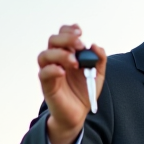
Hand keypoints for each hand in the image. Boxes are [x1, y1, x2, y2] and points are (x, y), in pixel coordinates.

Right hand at [37, 24, 106, 143]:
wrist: (79, 113)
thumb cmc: (85, 91)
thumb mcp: (98, 74)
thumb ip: (100, 60)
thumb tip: (95, 45)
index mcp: (68, 54)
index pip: (63, 35)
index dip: (69, 30)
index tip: (80, 31)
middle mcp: (57, 60)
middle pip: (52, 40)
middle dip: (66, 39)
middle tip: (79, 45)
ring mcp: (50, 72)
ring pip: (44, 55)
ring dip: (60, 54)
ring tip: (74, 62)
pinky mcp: (47, 85)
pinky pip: (43, 73)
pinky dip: (52, 69)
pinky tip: (63, 72)